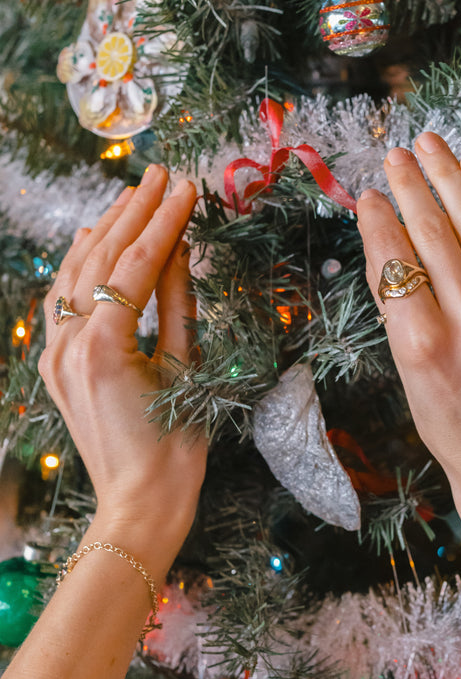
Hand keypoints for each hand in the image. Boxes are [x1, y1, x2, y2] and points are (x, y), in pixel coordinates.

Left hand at [38, 166, 205, 540]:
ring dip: (106, 230)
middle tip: (162, 175)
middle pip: (102, 258)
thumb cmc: (176, 447)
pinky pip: (63, 300)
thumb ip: (179, 302)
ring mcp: (54, 354)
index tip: (188, 186)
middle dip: (133, 212)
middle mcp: (69, 343)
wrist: (139, 504)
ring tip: (134, 194)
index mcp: (104, 345)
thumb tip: (179, 245)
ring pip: (76, 273)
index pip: (138, 264)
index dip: (165, 221)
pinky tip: (94, 239)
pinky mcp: (54, 364)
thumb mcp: (186, 368)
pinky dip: (80, 265)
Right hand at [357, 134, 460, 512]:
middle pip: (436, 235)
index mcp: (423, 347)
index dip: (380, 219)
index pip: (396, 261)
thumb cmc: (452, 427)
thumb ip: (399, 309)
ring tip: (434, 146)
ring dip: (454, 178)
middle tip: (397, 152)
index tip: (371, 192)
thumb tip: (385, 240)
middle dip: (414, 185)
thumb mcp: (408, 376)